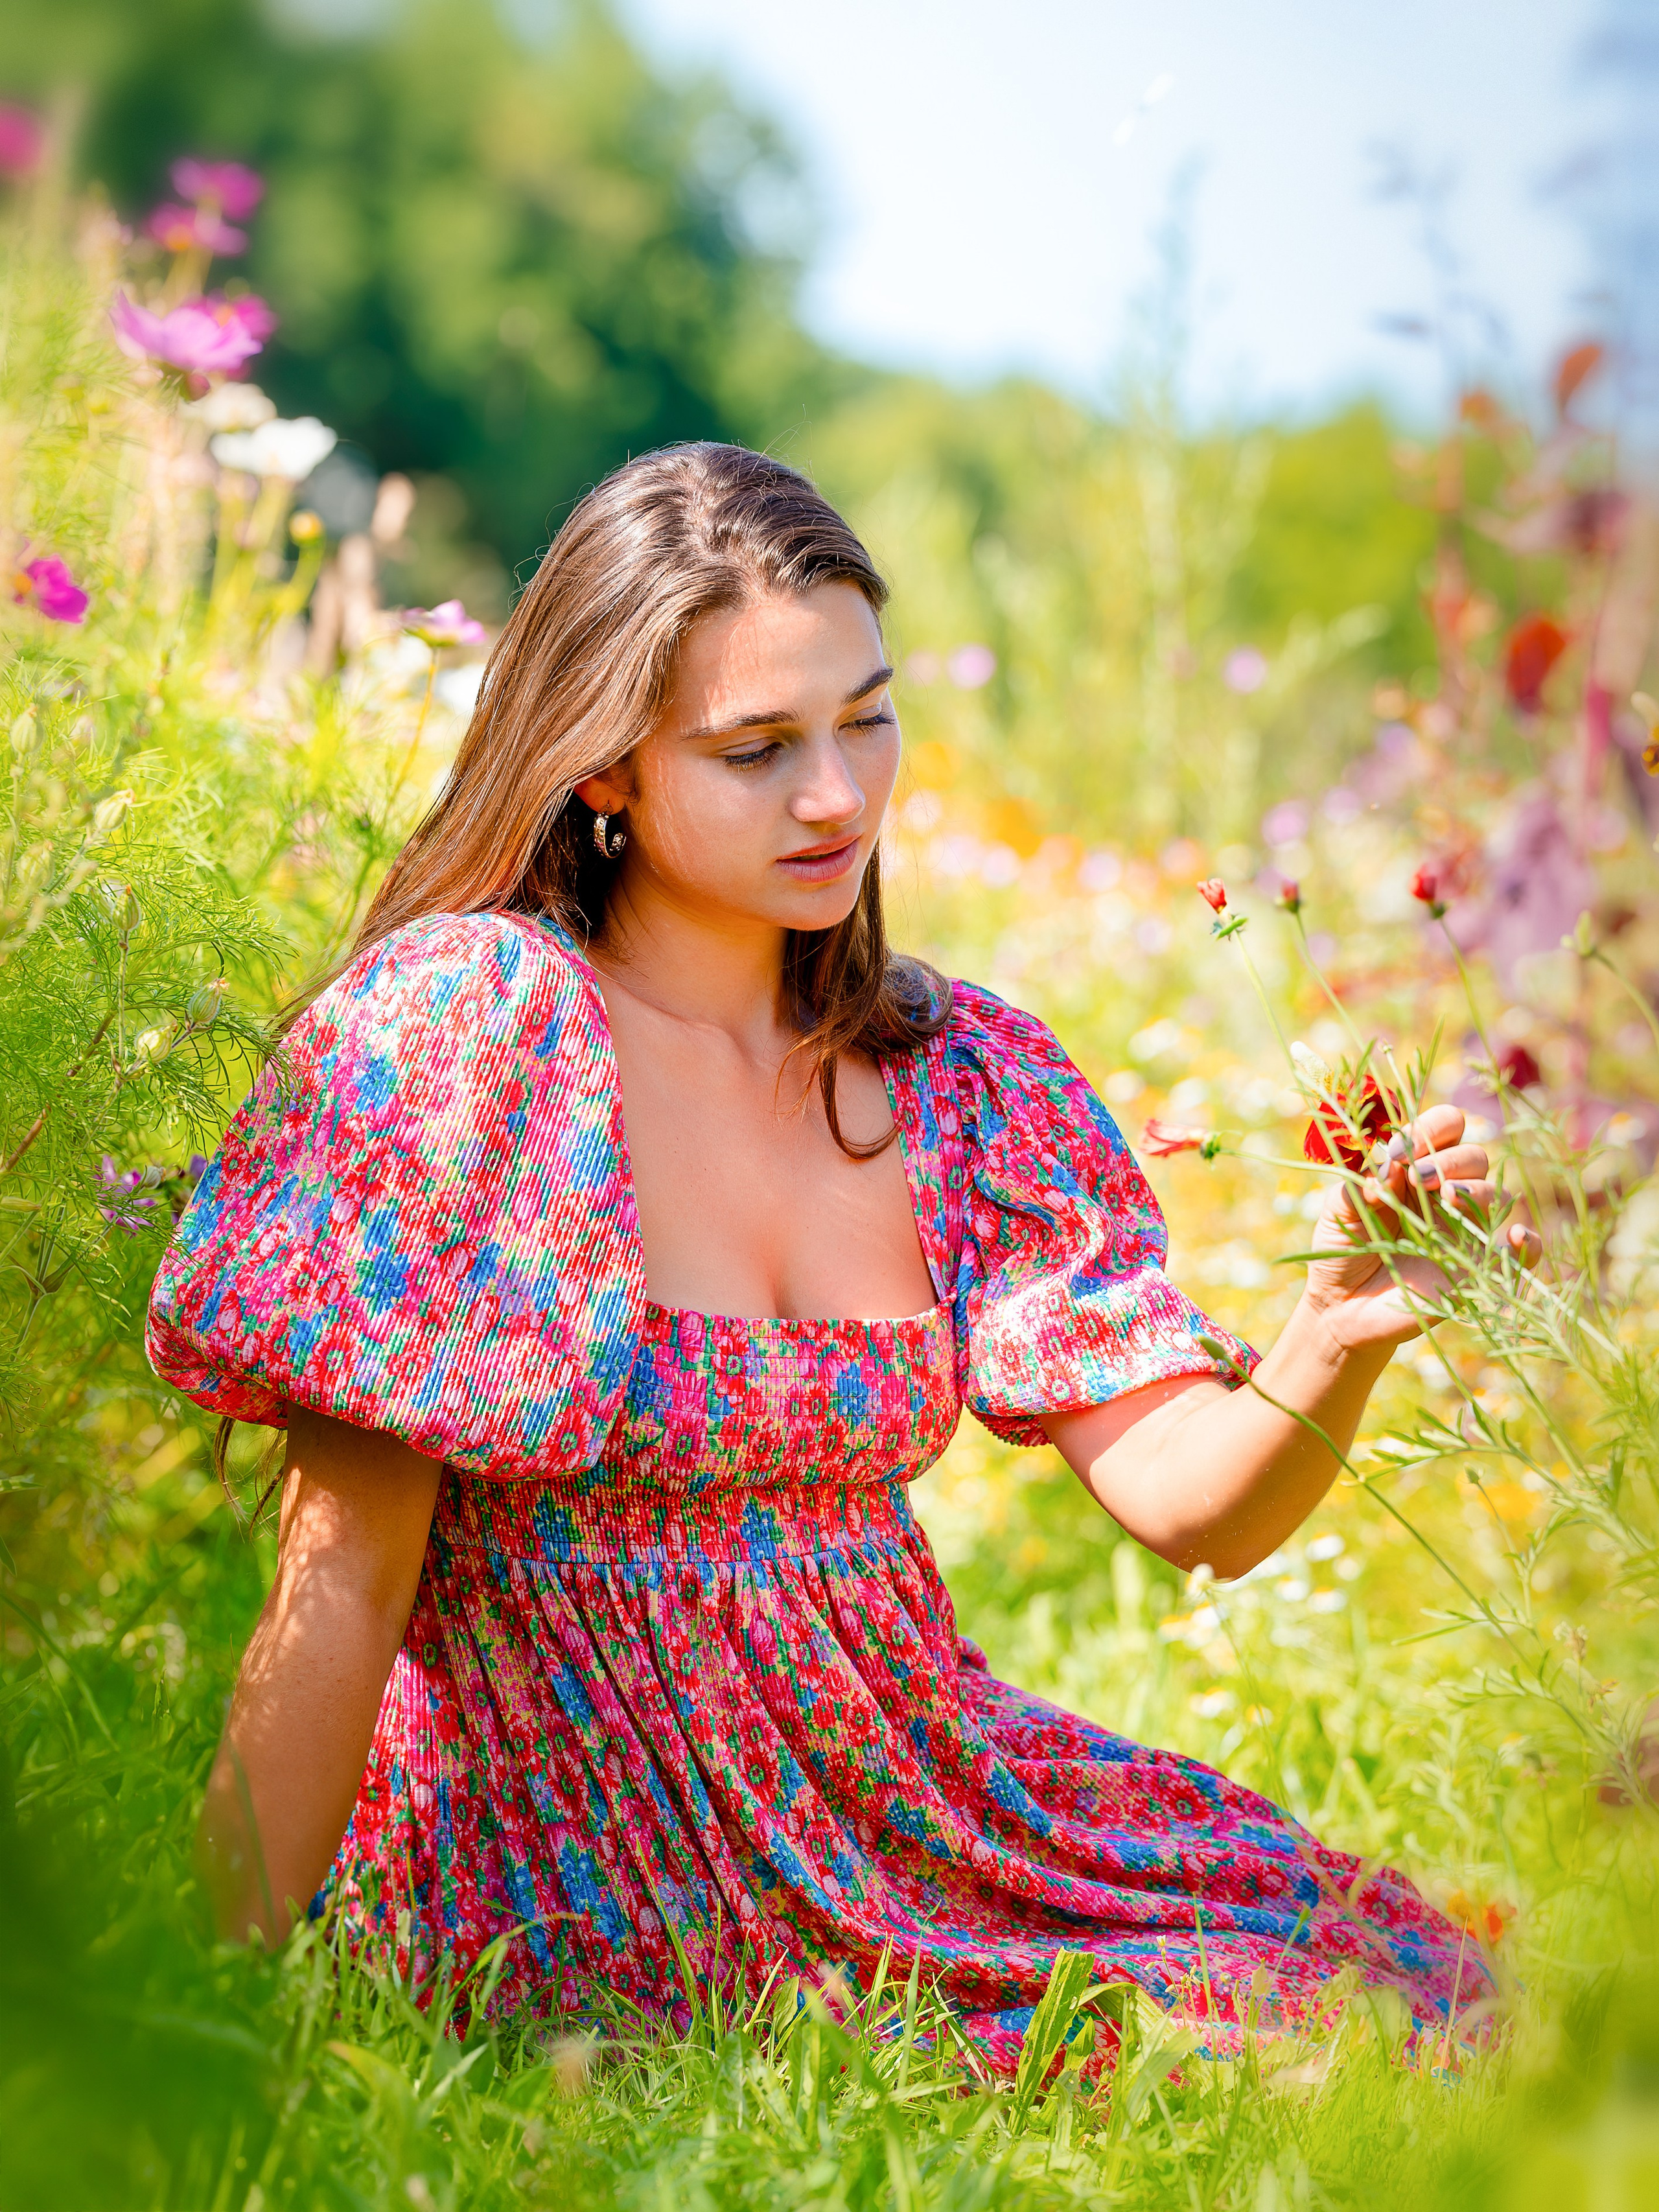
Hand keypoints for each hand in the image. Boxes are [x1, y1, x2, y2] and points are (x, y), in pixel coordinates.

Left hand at [1302, 1103, 1541, 1353]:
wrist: (1343, 1307)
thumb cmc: (1341, 1249)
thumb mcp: (1339, 1211)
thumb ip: (1359, 1187)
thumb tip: (1389, 1168)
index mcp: (1415, 1169)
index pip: (1444, 1129)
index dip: (1432, 1129)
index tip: (1402, 1150)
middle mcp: (1445, 1194)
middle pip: (1474, 1157)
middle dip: (1451, 1159)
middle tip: (1417, 1178)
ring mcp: (1465, 1230)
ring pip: (1497, 1195)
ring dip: (1477, 1189)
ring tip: (1446, 1197)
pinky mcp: (1477, 1269)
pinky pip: (1521, 1254)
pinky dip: (1529, 1243)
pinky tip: (1515, 1237)